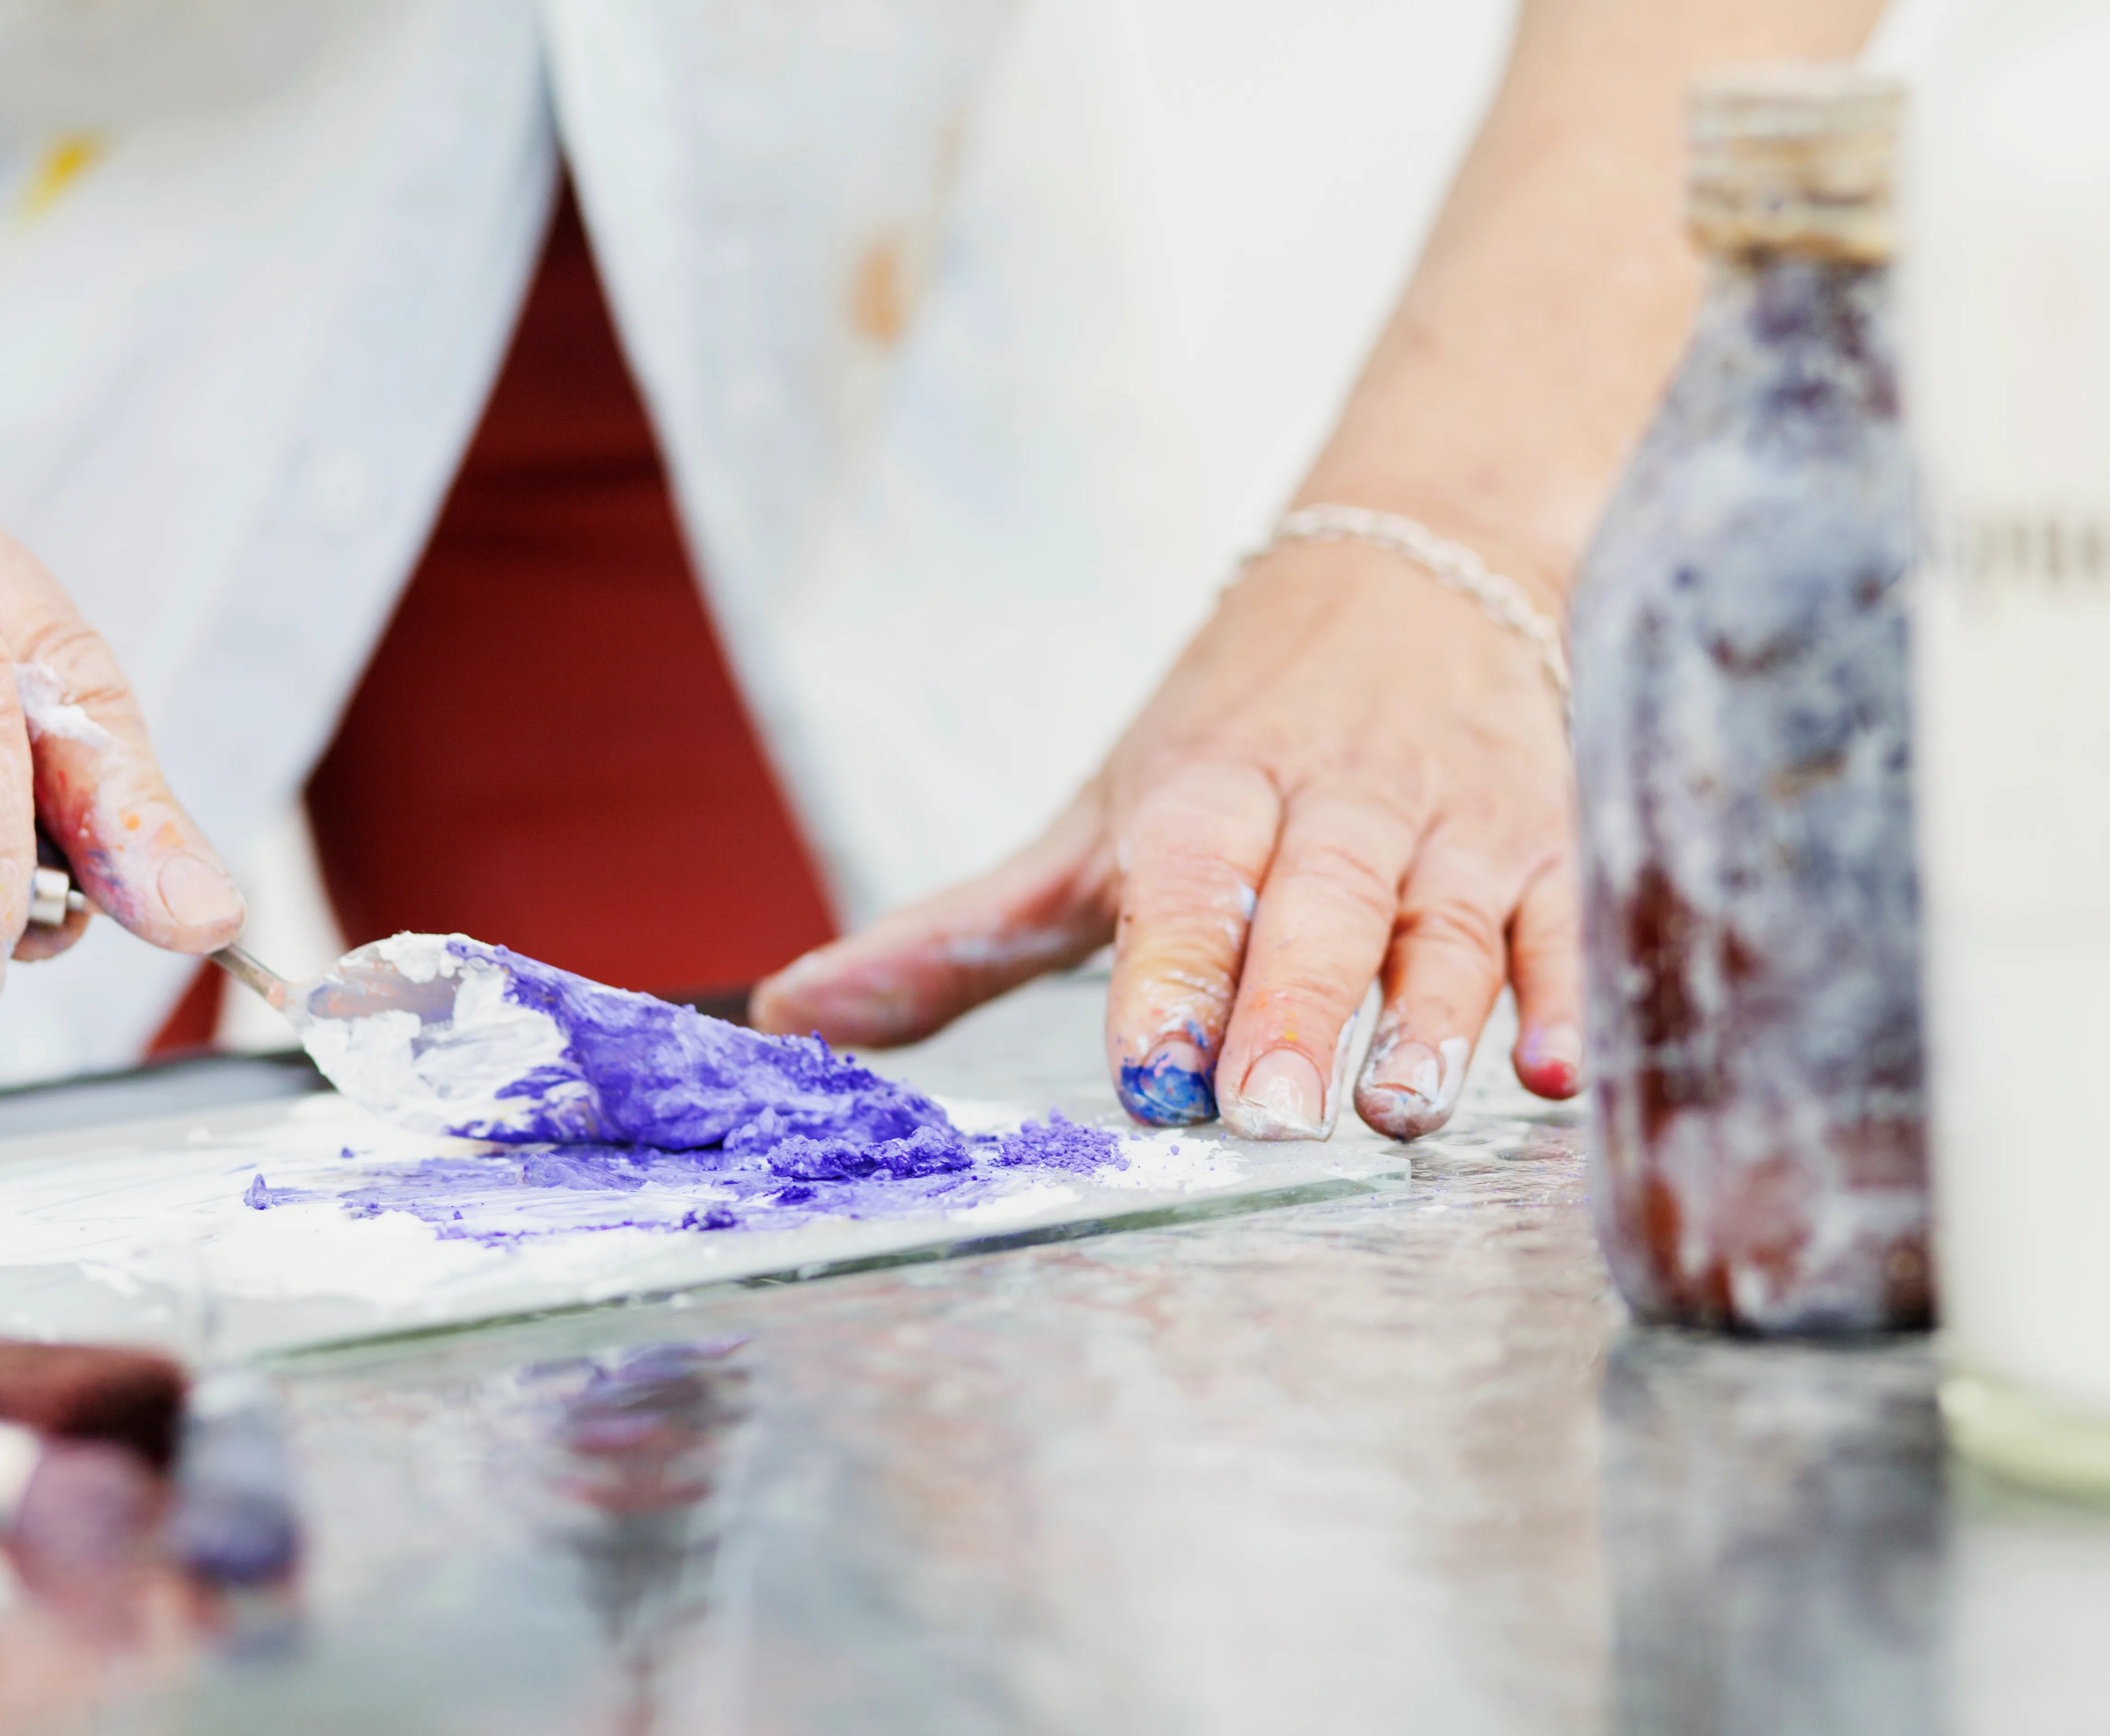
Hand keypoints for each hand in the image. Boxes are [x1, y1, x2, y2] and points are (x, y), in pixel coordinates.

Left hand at [751, 539, 1580, 1140]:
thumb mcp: (1093, 818)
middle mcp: (1331, 809)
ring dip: (1427, 1021)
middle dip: (1290, 1015)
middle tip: (1271, 1115)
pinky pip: (1565, 920)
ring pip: (1444, 929)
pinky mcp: (1547, 841)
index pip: (1186, 889)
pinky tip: (1567, 1066)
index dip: (1170, 976)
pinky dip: (1573, 988)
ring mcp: (1450, 827)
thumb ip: (960, 933)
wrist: (1419, 555)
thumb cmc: (1232, 724)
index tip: (1149, 1068)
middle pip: (1314, 919)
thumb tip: (789, 1017)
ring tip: (1404, 1106)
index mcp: (1206, 798)